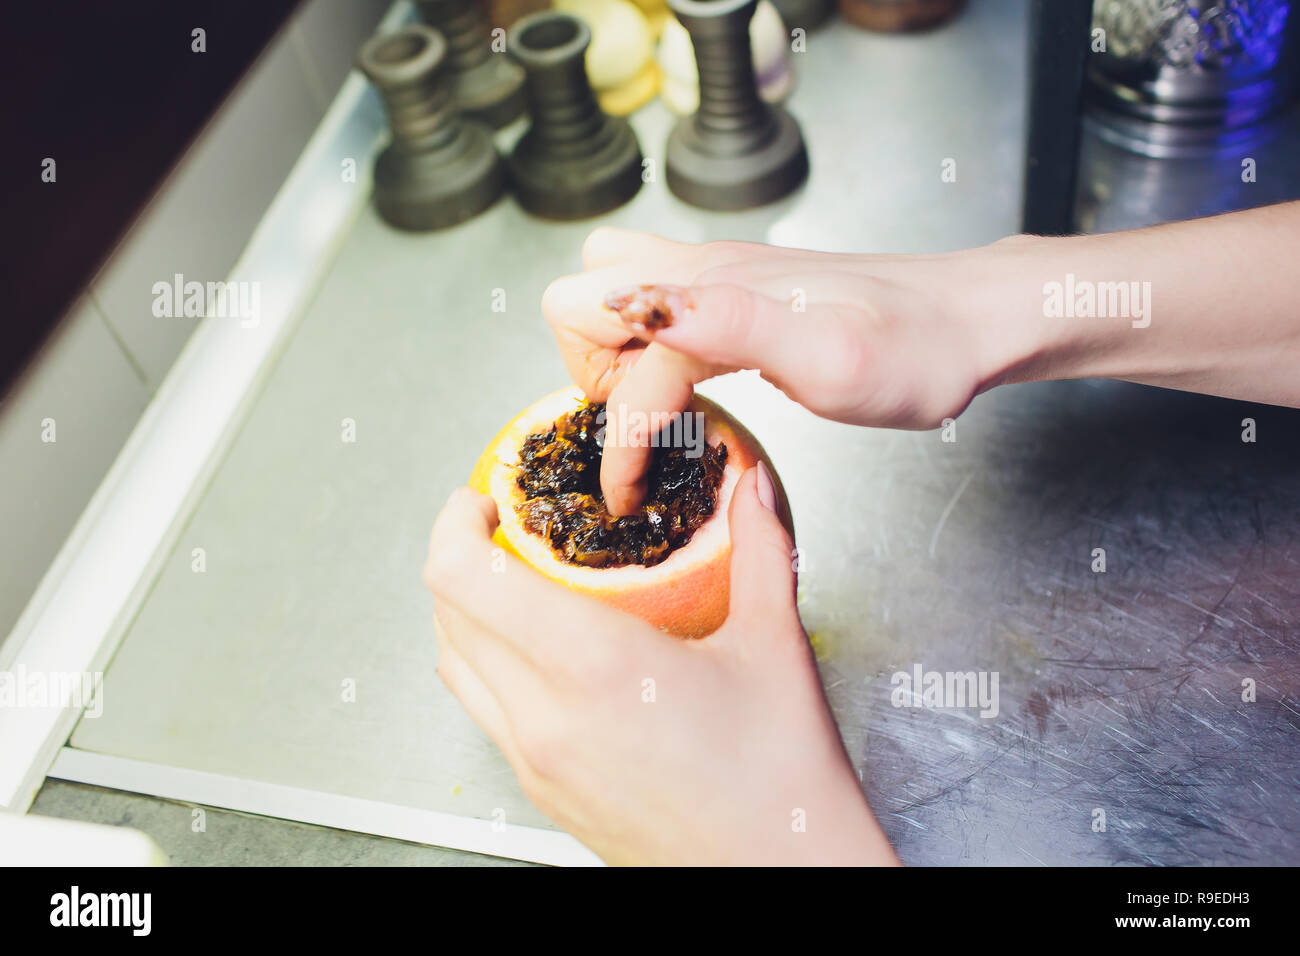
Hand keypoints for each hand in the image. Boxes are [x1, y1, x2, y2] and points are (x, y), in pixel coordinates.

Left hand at [423, 464, 898, 865]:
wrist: (784, 877)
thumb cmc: (782, 779)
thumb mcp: (774, 646)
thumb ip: (760, 550)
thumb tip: (753, 486)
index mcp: (592, 666)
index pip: (463, 578)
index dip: (455, 524)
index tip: (485, 499)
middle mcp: (544, 718)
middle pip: (447, 615)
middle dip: (461, 557)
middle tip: (504, 528)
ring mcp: (535, 763)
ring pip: (456, 667)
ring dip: (466, 612)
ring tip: (515, 583)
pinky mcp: (542, 793)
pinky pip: (485, 711)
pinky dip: (488, 664)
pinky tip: (541, 652)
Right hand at [542, 228, 997, 513]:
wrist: (966, 322)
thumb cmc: (913, 352)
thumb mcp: (829, 358)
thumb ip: (731, 325)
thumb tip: (639, 308)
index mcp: (714, 293)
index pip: (623, 375)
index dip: (621, 448)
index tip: (633, 500)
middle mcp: (703, 271)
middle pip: (578, 304)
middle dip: (592, 377)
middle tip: (649, 429)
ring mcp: (717, 274)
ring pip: (607, 292)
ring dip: (608, 353)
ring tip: (662, 405)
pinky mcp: (736, 287)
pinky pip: (651, 302)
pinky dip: (642, 343)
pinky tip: (690, 381)